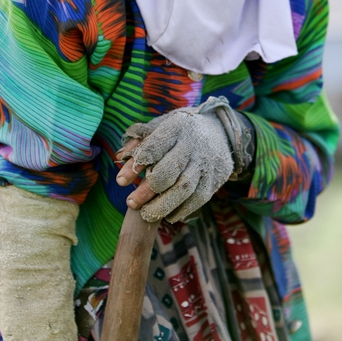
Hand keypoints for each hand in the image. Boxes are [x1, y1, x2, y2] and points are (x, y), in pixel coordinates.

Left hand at [115, 107, 233, 223]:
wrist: (221, 133)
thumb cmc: (181, 132)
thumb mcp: (161, 126)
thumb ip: (139, 141)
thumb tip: (120, 157)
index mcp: (176, 127)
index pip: (154, 147)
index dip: (136, 165)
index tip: (121, 181)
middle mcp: (192, 145)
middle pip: (170, 170)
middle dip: (147, 190)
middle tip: (131, 203)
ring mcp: (204, 164)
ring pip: (184, 188)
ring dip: (162, 206)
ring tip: (146, 214)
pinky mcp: (214, 180)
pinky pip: (197, 200)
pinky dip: (180, 210)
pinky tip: (167, 214)